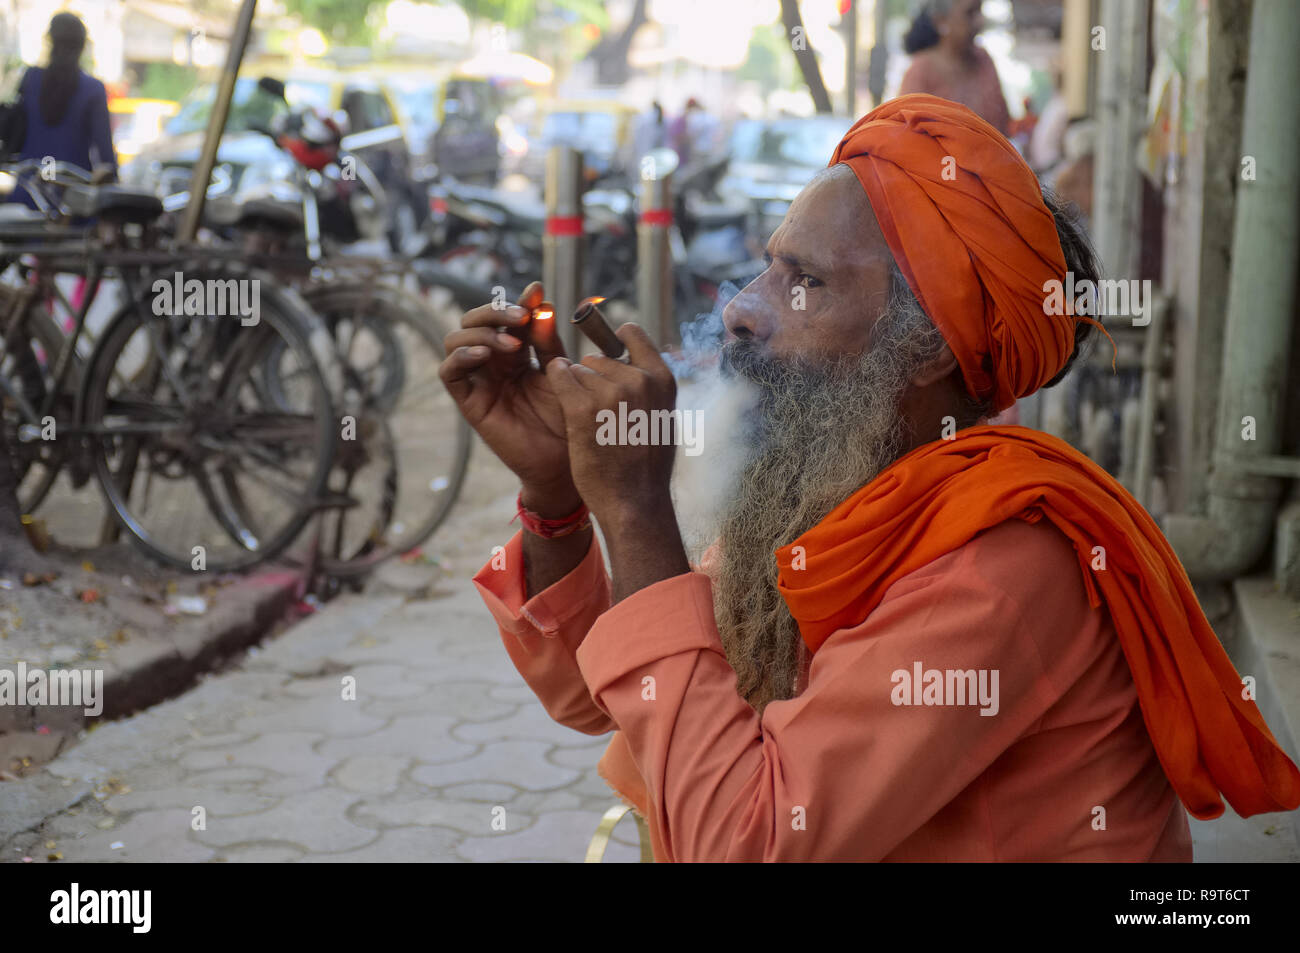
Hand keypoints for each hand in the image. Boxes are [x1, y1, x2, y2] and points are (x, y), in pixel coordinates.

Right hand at [439, 281, 578, 511]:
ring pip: (456, 338)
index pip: (509, 317)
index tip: (536, 290)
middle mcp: (494, 362)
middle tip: (522, 316)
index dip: (519, 301)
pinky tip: (485, 355)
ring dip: (481, 332)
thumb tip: (543, 303)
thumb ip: (548, 342)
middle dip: (496, 311)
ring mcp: (478, 380)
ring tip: (511, 343)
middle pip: (476, 320)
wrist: (565, 460)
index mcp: (518, 352)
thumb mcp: (561, 373)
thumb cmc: (568, 419)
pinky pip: (449, 372)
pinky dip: (461, 356)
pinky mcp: (468, 402)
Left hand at [544, 322, 677, 529]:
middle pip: (598, 358)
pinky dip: (557, 384)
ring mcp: (610, 393)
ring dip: (576, 390)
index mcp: (662, 379)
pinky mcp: (582, 408)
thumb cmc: (646, 465)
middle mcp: (638, 380)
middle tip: (599, 412)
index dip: (615, 340)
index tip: (607, 350)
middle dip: (592, 378)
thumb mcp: (661, 417)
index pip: (632, 333)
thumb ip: (648, 387)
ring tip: (591, 423)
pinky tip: (564, 403)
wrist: (635, 501)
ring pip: (578, 370)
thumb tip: (631, 364)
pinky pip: (558, 376)